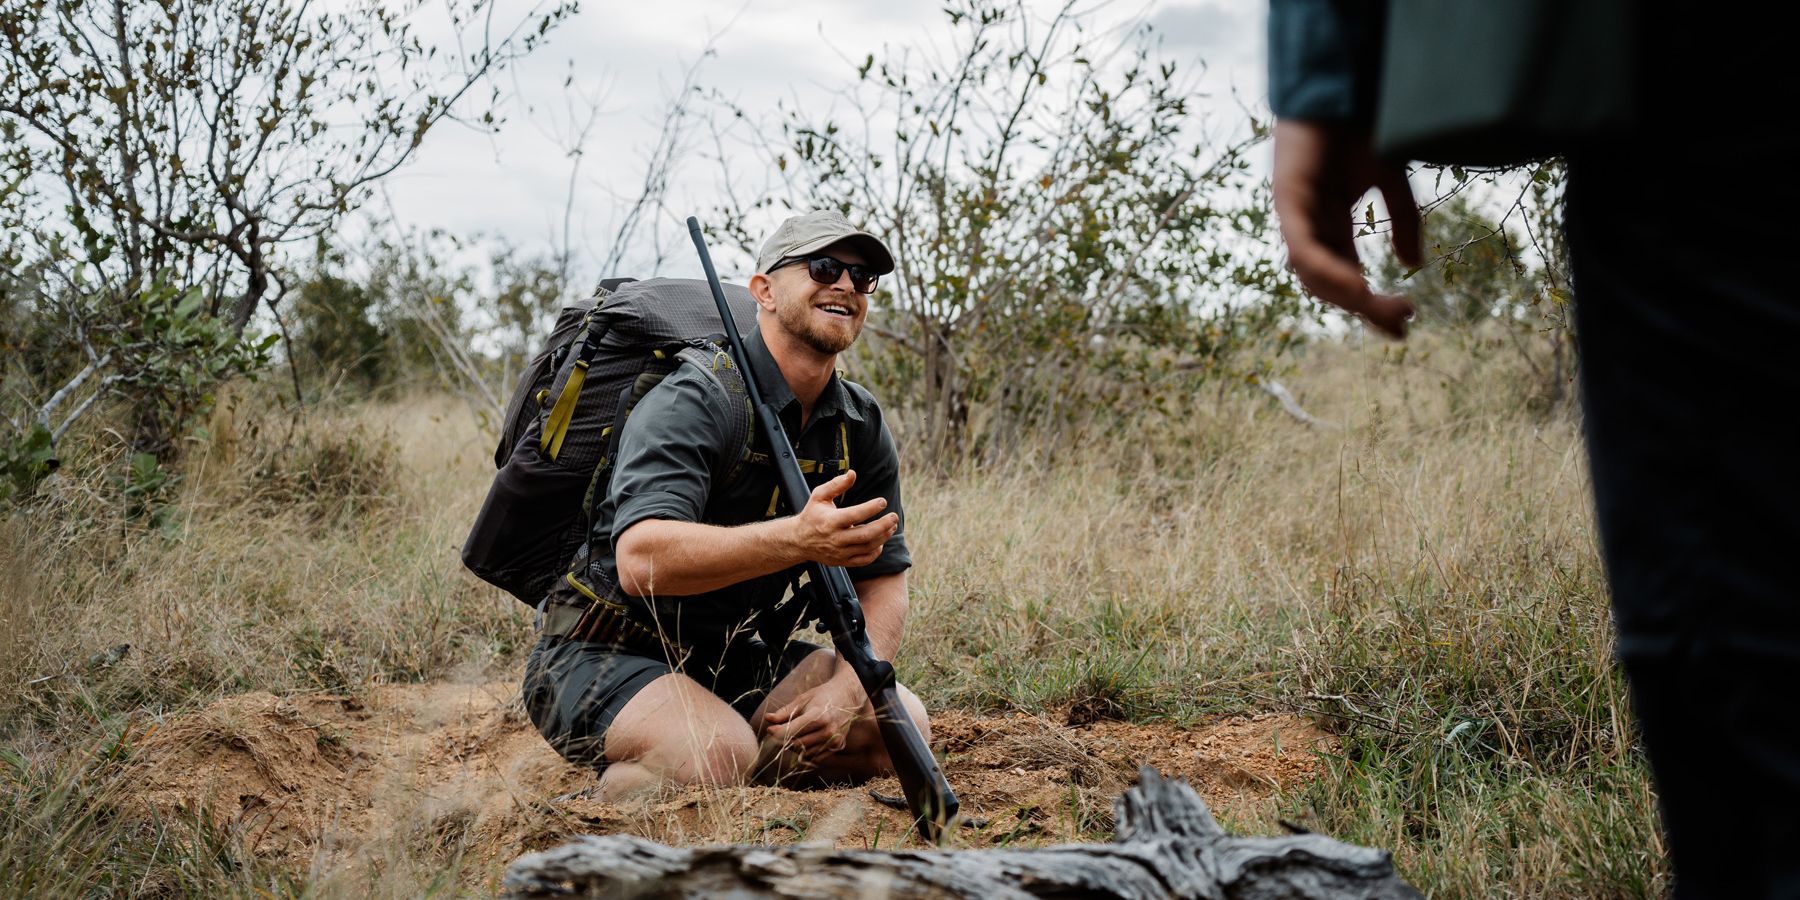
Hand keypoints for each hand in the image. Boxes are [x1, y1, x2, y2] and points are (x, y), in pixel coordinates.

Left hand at [762, 677, 863, 761]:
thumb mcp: (802, 700)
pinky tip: (804, 741)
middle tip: (778, 732)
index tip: (770, 729)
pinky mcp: (838, 746)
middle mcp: (828, 731)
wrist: (848, 696)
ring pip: (806, 753)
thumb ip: (784, 712)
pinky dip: (807, 752)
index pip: (791, 732)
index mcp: (818, 716)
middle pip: (797, 745)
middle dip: (784, 741)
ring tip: (792, 735)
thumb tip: (767, 719)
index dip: (777, 733)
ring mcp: (834, 740)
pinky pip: (816, 757)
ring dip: (795, 747)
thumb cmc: (823, 696)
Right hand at [786, 470, 898, 567]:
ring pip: (867, 547)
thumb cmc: (812, 515)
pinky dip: (875, 552)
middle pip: (865, 535)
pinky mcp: (842, 561)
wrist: (799, 541)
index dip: (871, 508)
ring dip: (883, 537)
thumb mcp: (819, 496)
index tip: (882, 501)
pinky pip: (864, 560)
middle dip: (883, 525)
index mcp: (830, 521)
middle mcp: (835, 538)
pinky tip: (880, 542)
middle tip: (894, 517)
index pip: (855, 515)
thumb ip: (836, 484)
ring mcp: (839, 552)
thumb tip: (853, 473)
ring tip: (892, 526)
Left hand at [1272, 119, 1421, 338]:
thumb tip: (1412, 265)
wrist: (1344, 85)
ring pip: (1313, 274)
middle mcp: (1310, 227)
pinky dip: (1327, 270)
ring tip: (1382, 307)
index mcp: (1330, 226)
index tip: (1402, 327)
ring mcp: (1295, 215)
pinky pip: (1303, 248)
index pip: (1347, 278)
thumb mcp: (1391, 181)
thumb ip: (1402, 222)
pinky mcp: (1287, 200)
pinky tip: (1357, 285)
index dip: (1371, 306)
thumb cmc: (1361, 127)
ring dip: (1348, 296)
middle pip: (1330, 284)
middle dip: (1366, 307)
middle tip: (1402, 320)